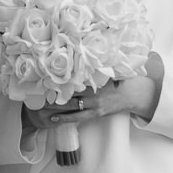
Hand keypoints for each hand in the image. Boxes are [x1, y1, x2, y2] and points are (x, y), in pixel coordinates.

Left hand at [34, 53, 164, 129]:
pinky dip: (66, 118)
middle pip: (71, 96)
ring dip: (57, 109)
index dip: (61, 81)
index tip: (48, 80)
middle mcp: (94, 95)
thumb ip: (93, 66)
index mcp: (96, 82)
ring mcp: (95, 106)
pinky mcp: (96, 114)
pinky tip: (54, 119)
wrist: (132, 95)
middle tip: (40, 96)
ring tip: (43, 109)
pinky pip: (79, 118)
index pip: (75, 81)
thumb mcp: (107, 71)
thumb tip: (79, 54)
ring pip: (73, 108)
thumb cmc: (119, 80)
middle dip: (56, 97)